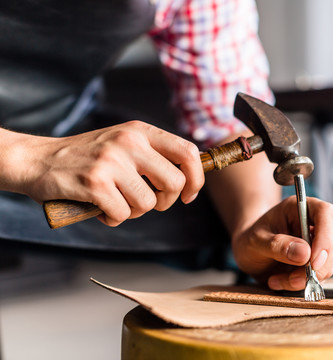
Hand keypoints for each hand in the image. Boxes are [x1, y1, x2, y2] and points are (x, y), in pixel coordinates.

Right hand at [6, 121, 203, 225]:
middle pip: (174, 183)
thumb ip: (153, 156)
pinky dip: (112, 219)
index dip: (196, 178)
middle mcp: (129, 142)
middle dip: (165, 202)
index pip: (188, 152)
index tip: (188, 195)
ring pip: (148, 203)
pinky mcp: (95, 183)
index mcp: (141, 131)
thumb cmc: (88, 157)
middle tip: (148, 203)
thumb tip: (188, 180)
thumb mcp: (124, 144)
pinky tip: (99, 207)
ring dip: (134, 212)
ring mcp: (112, 162)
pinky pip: (122, 215)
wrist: (38, 160)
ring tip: (115, 202)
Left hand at [232, 196, 332, 290]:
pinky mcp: (317, 262)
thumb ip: (277, 245)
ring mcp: (318, 244)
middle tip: (292, 278)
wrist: (247, 252)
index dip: (325, 236)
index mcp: (299, 207)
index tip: (313, 261)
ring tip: (276, 279)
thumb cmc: (250, 239)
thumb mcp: (255, 241)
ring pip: (329, 264)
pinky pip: (319, 277)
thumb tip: (305, 253)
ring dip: (305, 278)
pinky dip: (300, 284)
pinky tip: (279, 281)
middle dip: (317, 266)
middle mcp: (314, 223)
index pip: (326, 213)